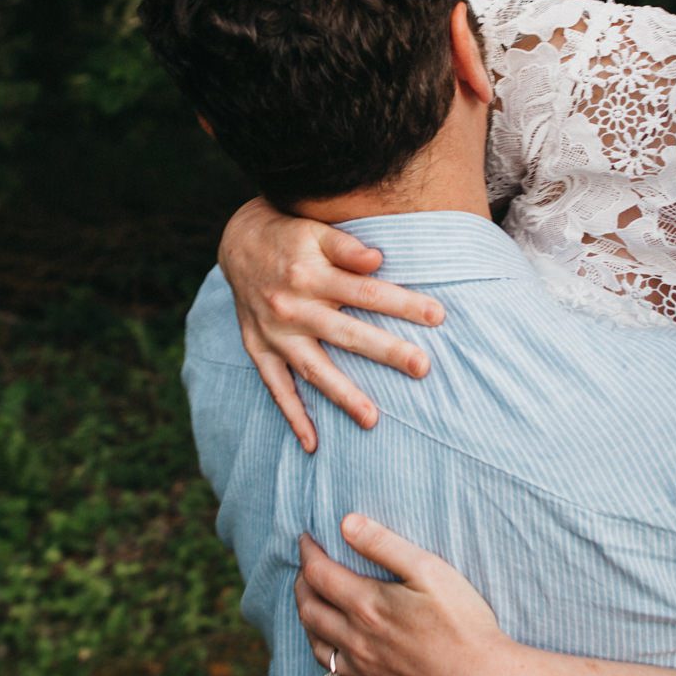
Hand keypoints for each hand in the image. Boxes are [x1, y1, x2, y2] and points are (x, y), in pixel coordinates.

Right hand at [219, 198, 445, 451]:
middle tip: (422, 367)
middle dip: (386, 351)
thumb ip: (347, 246)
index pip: (366, 293)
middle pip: (346, 334)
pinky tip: (313, 444)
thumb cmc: (290, 235)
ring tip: (372, 419)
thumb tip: (378, 259)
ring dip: (343, 395)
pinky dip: (293, 416)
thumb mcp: (316, 230)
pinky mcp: (259, 350)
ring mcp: (275, 334)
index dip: (403, 304)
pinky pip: (276, 388)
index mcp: (311, 275)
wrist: (238, 242)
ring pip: (314, 369)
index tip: (438, 316)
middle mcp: (293, 307)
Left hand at [294, 513, 514, 675]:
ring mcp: (367, 673)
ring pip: (319, 651)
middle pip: (310, 612)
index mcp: (366, 606)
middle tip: (304, 572)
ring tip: (312, 612)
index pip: (319, 574)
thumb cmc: (462, 623)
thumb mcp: (429, 570)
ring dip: (308, 627)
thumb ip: (385, 544)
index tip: (305, 539)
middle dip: (301, 587)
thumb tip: (346, 523)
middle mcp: (357, 641)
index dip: (307, 553)